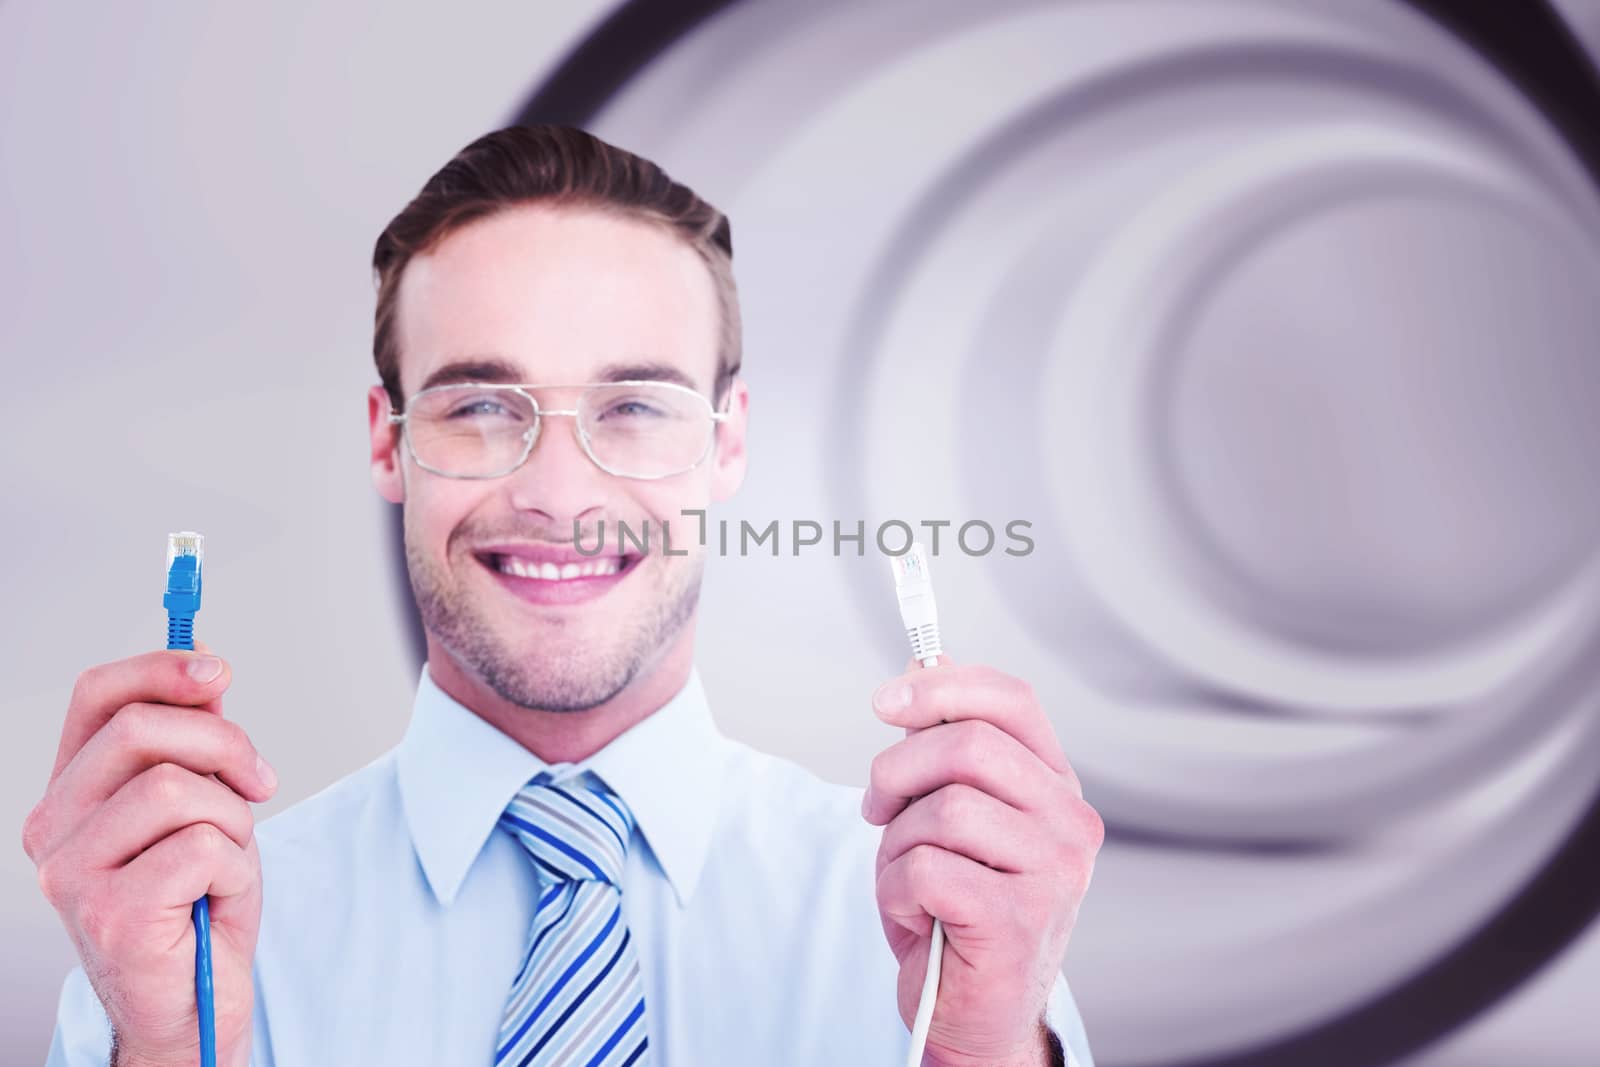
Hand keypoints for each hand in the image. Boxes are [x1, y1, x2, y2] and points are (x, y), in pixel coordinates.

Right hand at [22, 642, 275, 1066]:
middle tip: (260, 783)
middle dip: (225, 744)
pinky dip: (237, 867)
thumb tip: (208, 665)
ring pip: (178, 788)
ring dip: (234, 818)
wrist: (194, 1007)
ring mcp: (72, 875)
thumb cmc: (199, 905)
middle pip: (143, 730)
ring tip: (229, 858)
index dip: (161, 667)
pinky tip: (220, 897)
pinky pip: (202, 849)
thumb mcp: (205, 807)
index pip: (97, 695)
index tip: (221, 673)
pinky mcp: (111, 915)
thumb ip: (196, 743)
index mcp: (71, 793)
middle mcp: (53, 829)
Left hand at [864, 657, 1102, 1066]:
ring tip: (905, 875)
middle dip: (898, 769)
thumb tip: (920, 667)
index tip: (884, 701)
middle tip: (876, 807)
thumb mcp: (949, 814)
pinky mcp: (1018, 920)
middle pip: (968, 744)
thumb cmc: (957, 909)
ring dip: (897, 842)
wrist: (976, 1012)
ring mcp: (1052, 872)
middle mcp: (1070, 822)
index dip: (942, 687)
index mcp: (1056, 785)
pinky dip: (896, 888)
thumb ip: (944, 747)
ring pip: (944, 808)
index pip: (1011, 701)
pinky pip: (928, 869)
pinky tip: (913, 913)